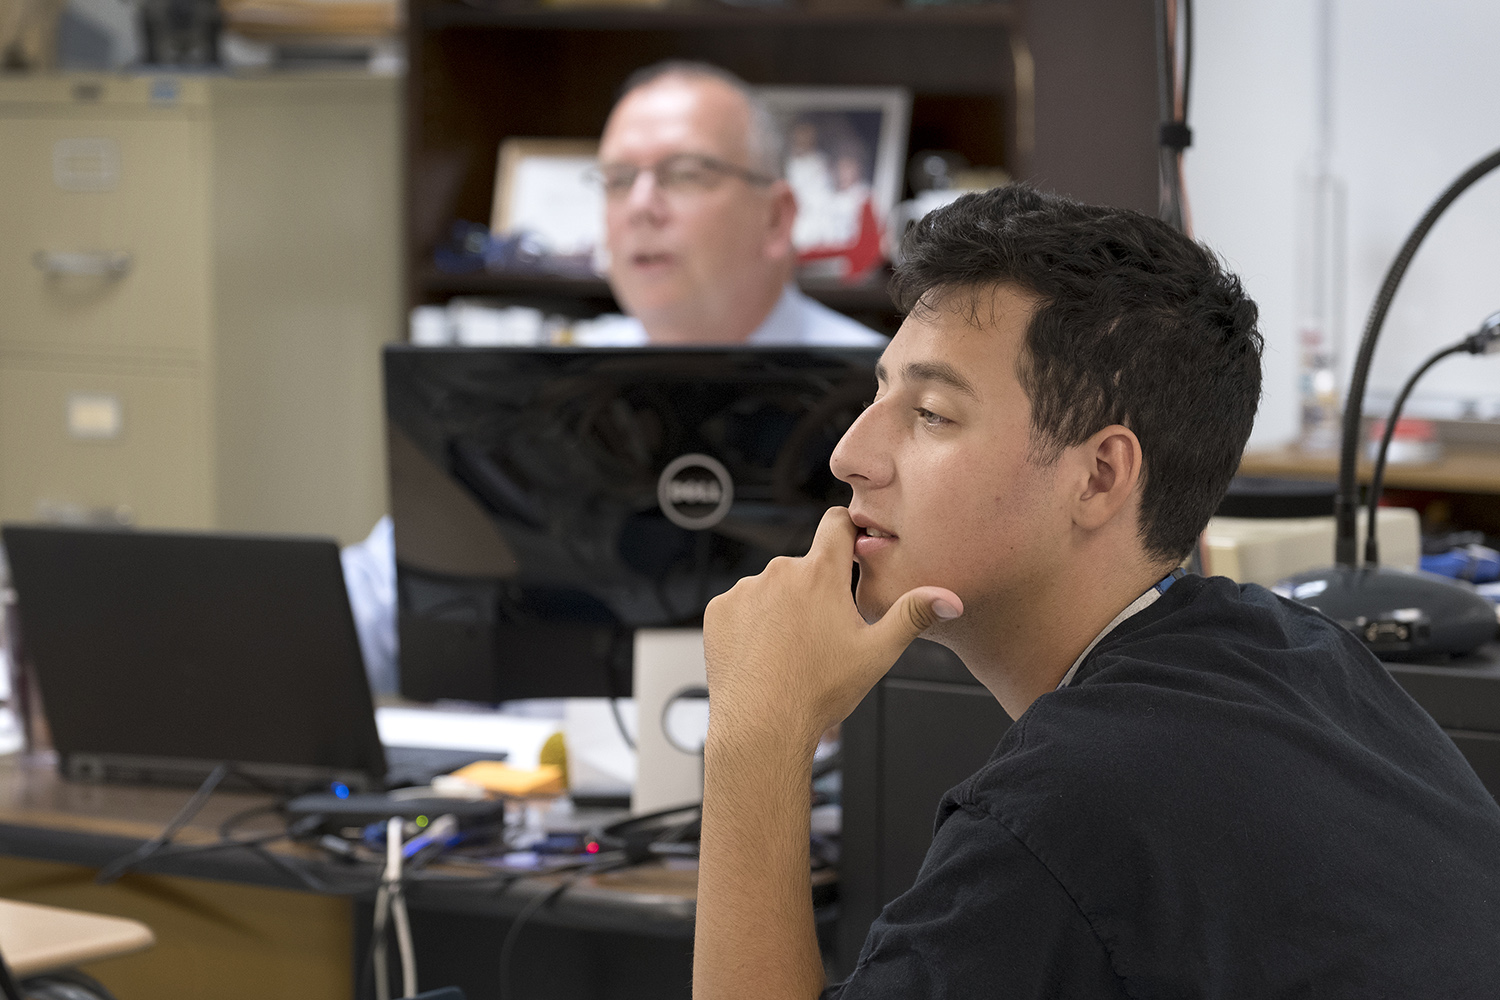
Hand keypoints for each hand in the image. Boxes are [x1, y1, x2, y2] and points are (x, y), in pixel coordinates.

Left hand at [702, 506, 962, 751]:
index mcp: (821, 573)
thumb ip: (913, 615)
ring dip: (782, 608)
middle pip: (805, 566)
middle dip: (815, 590)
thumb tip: (951, 598)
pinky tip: (763, 653)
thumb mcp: (878, 652)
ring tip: (790, 650)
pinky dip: (751, 623)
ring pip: (771, 588)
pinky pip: (741, 606)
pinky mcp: (719, 610)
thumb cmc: (819, 692)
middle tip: (823, 634)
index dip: (848, 530)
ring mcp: (745, 589)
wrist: (762, 726)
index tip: (852, 546)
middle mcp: (780, 571)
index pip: (837, 522)